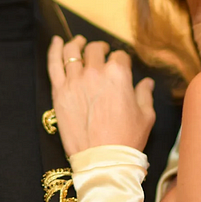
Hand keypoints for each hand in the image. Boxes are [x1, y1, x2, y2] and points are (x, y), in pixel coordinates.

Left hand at [47, 35, 155, 156]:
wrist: (103, 160)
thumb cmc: (127, 139)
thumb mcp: (146, 116)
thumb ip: (145, 94)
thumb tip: (146, 82)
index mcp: (118, 74)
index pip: (119, 56)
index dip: (121, 59)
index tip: (121, 64)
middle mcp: (95, 72)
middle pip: (95, 50)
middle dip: (100, 49)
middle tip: (101, 53)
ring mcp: (74, 81)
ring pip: (73, 52)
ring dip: (77, 44)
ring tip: (79, 42)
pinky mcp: (59, 92)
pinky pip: (54, 64)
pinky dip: (55, 49)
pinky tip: (57, 41)